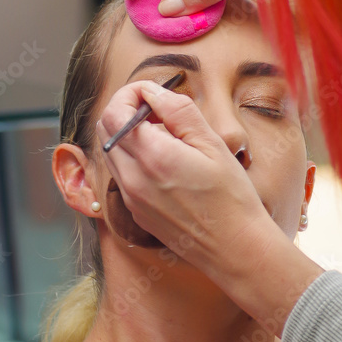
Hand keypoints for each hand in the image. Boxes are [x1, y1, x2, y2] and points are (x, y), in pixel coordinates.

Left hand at [96, 79, 323, 335]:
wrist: (234, 249)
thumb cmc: (231, 198)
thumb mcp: (213, 144)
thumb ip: (179, 111)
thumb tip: (154, 92)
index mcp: (152, 157)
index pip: (115, 112)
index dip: (129, 93)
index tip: (152, 91)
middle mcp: (133, 179)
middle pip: (106, 130)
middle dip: (124, 110)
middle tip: (155, 107)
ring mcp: (131, 198)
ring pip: (112, 152)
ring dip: (128, 134)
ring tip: (164, 132)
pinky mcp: (136, 212)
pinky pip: (123, 174)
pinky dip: (134, 157)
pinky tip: (164, 160)